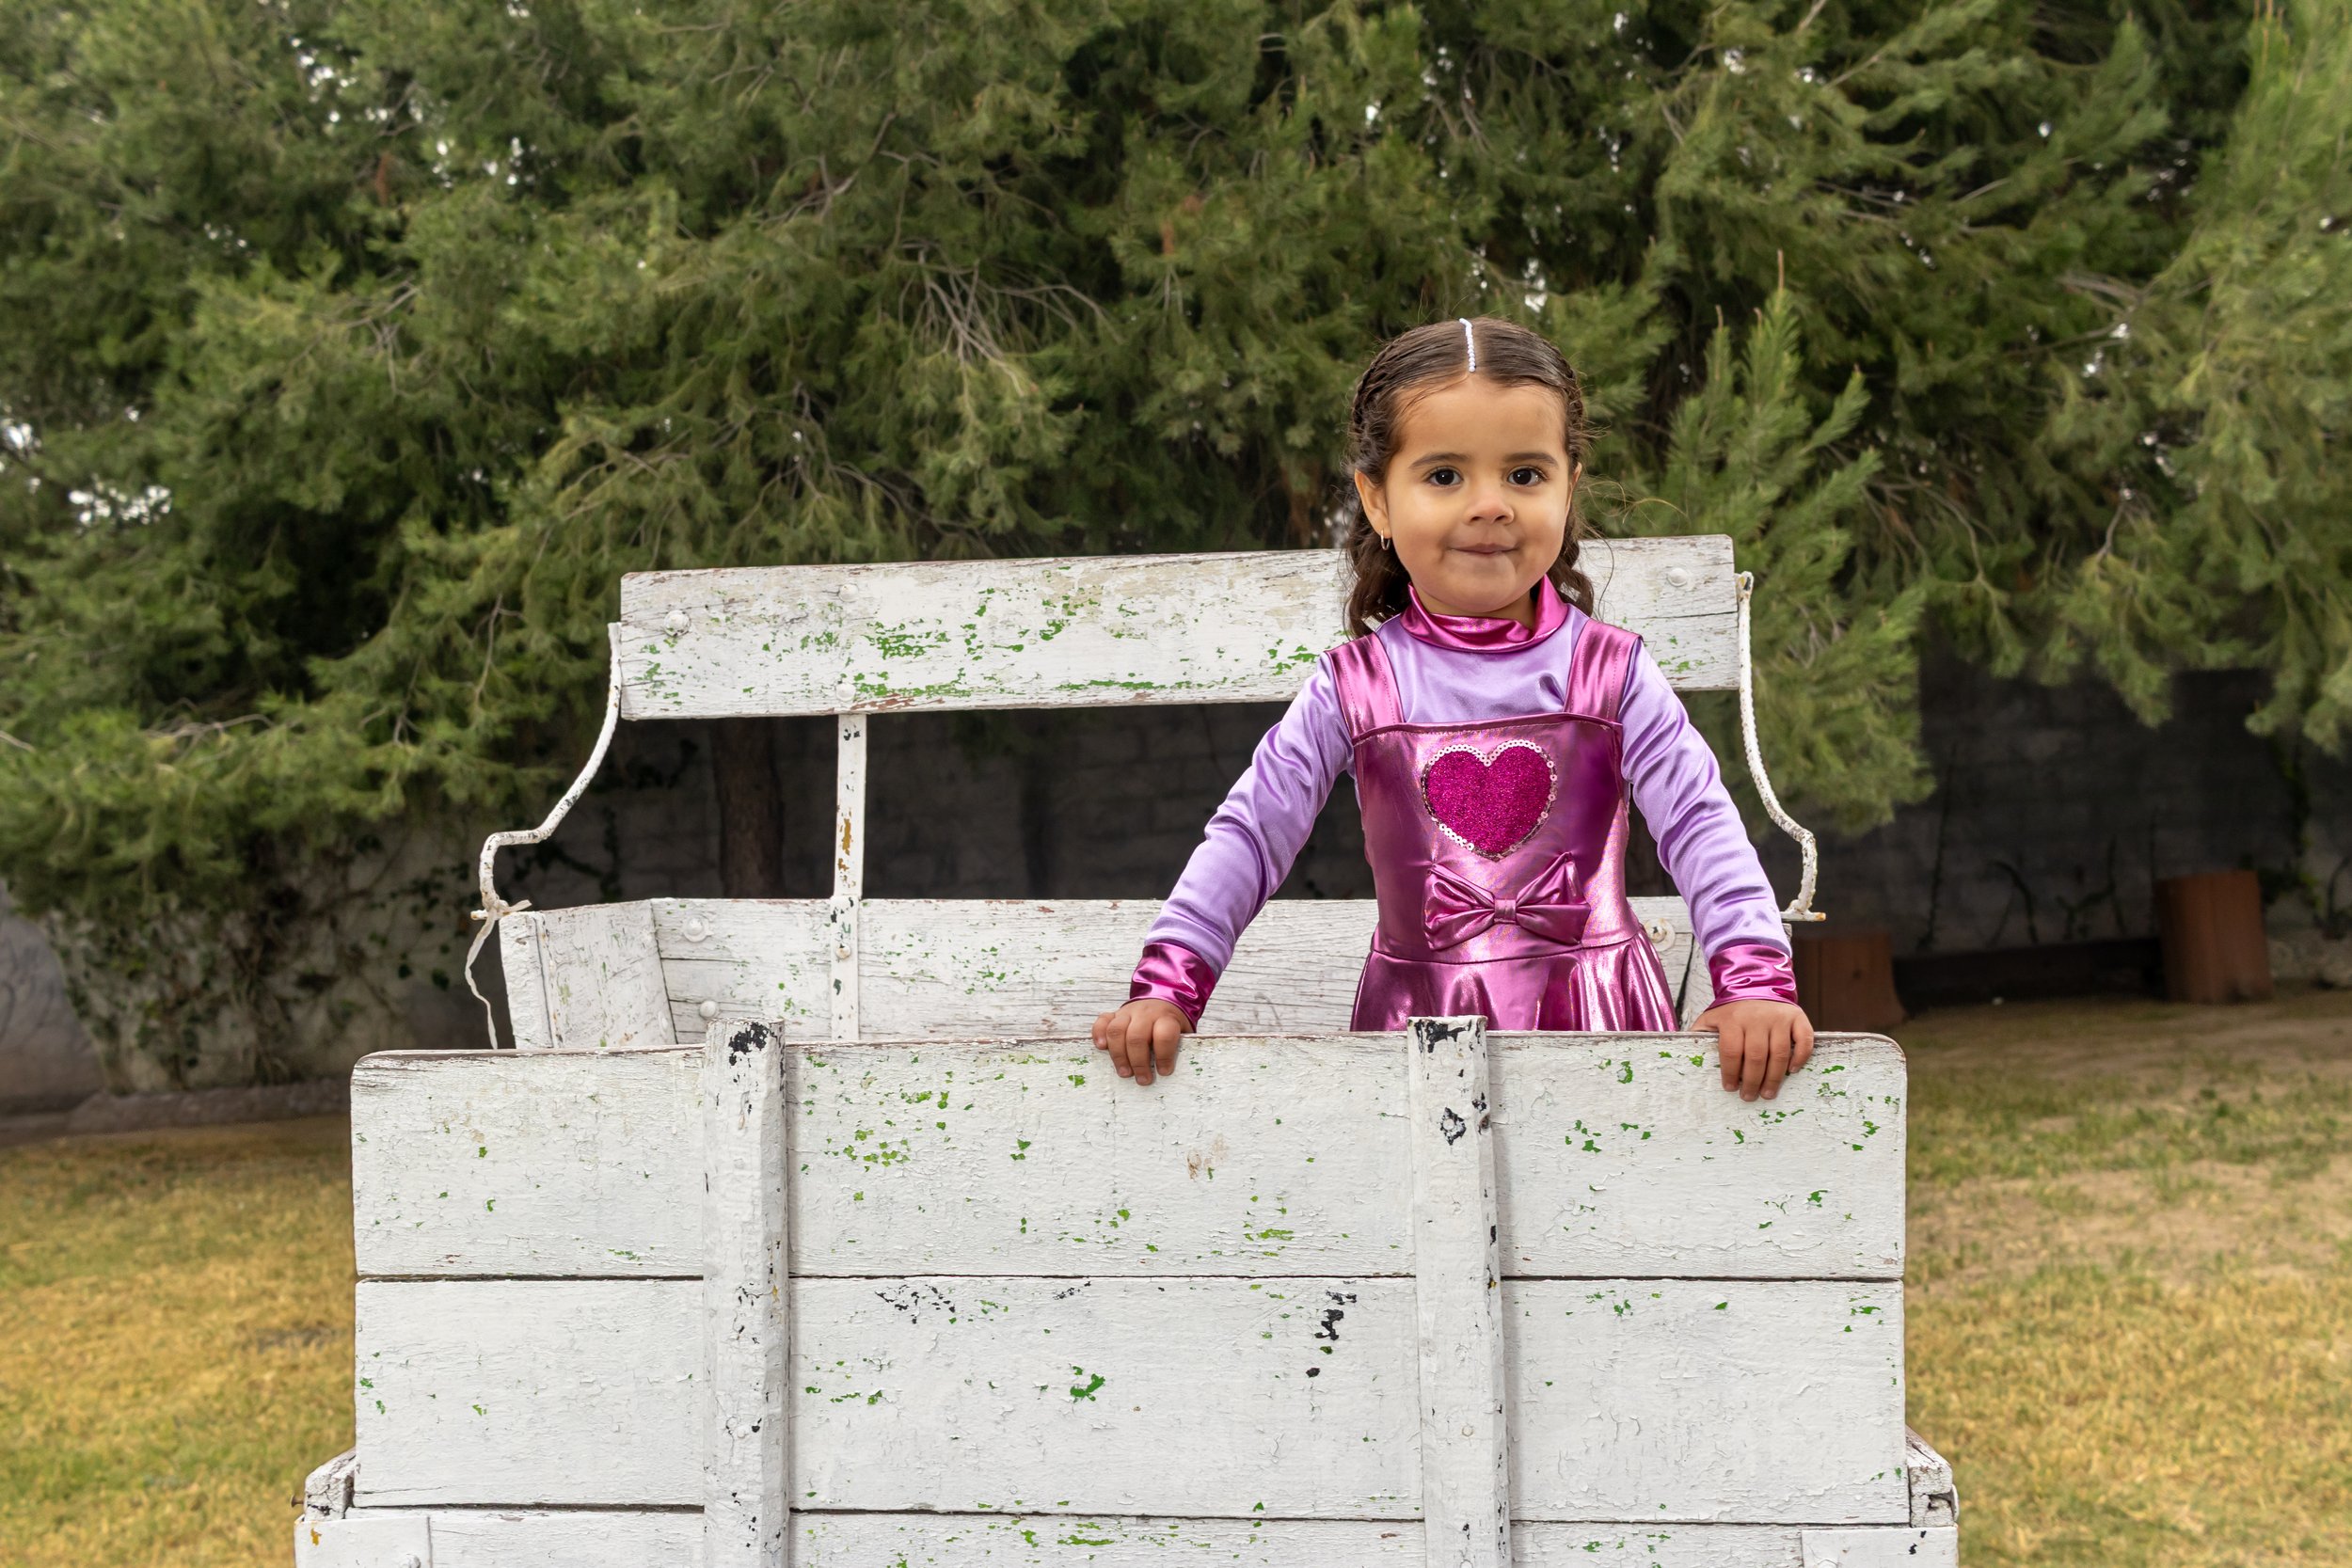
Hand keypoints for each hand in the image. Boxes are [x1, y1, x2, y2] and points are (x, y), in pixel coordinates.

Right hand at [1091, 999, 1189, 1086]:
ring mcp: (1127, 1012)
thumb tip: (1170, 1071)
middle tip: (1143, 1079)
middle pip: (1136, 1036)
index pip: (1164, 1035)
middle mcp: (1145, 1013)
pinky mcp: (1114, 1014)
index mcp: (1166, 1017)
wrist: (1162, 1000)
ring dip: (1119, 1055)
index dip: (1164, 1055)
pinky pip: (1102, 1021)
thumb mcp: (1183, 1032)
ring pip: (1116, 1030)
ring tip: (1125, 1072)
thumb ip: (1179, 1046)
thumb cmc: (1172, 1023)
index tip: (1164, 1072)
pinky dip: (1098, 1034)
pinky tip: (1102, 1048)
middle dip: (1138, 1062)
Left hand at [1692, 998, 1813, 1101]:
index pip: (1731, 1051)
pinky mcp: (1797, 1017)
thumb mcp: (1711, 1018)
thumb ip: (1699, 1034)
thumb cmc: (1732, 1011)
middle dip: (1752, 1081)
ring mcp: (1779, 1017)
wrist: (1757, 986)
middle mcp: (1757, 1017)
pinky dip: (1800, 1057)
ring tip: (1768, 1093)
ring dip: (1774, 1078)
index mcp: (1733, 1019)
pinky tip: (1792, 1070)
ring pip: (1779, 1053)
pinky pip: (1803, 1040)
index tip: (1730, 1088)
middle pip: (1756, 1057)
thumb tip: (1684, 1052)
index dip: (1730, 1073)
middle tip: (1749, 1096)